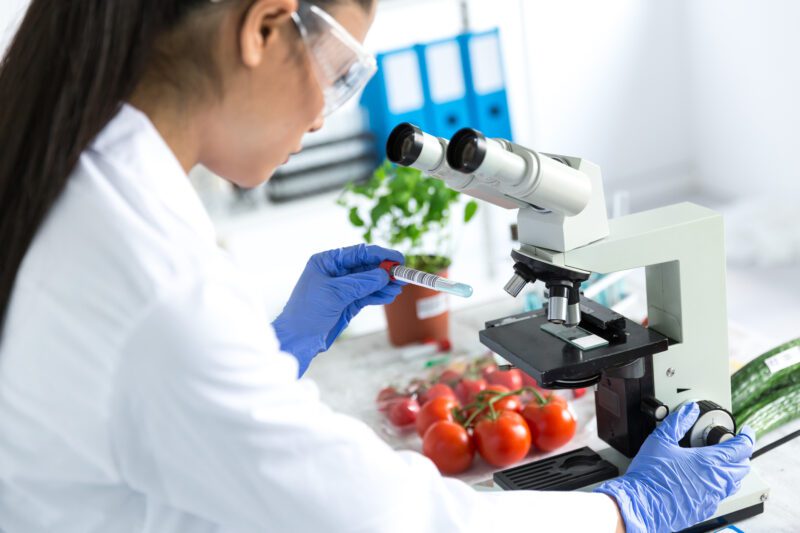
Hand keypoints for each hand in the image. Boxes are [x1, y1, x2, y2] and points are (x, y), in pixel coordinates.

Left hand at [273, 244, 403, 375]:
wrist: (297, 339)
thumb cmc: (307, 312)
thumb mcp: (335, 294)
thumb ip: (361, 283)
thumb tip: (384, 275)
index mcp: (327, 262)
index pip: (358, 253)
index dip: (379, 255)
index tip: (397, 258)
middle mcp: (335, 272)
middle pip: (366, 266)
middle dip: (384, 270)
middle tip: (402, 274)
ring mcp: (342, 288)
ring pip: (369, 282)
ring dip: (384, 284)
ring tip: (399, 287)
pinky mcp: (347, 303)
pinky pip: (367, 295)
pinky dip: (378, 295)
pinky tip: (389, 295)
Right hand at [595, 402, 753, 532]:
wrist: (641, 504)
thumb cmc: (650, 476)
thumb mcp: (661, 440)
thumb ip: (678, 422)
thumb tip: (689, 410)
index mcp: (709, 461)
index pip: (741, 448)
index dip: (747, 437)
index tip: (746, 432)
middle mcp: (716, 480)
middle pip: (743, 466)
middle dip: (742, 454)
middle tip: (732, 446)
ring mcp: (713, 497)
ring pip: (734, 483)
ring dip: (732, 471)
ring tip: (721, 462)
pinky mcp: (705, 509)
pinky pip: (721, 496)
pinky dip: (719, 485)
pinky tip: (705, 480)